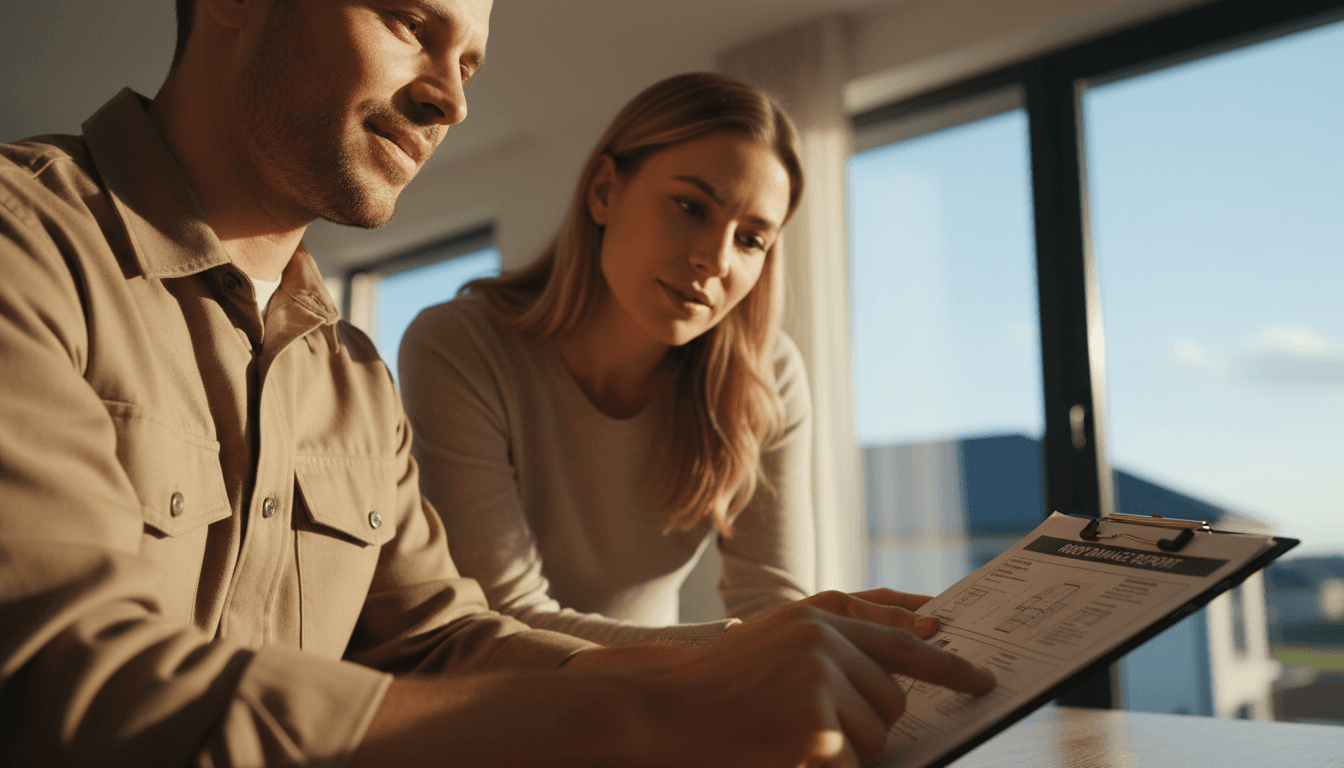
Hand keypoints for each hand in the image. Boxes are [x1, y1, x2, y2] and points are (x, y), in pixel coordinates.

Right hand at [624, 589, 995, 767]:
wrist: (664, 708)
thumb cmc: (718, 684)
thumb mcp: (777, 641)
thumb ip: (836, 640)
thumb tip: (913, 641)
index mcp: (818, 616)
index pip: (902, 640)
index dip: (948, 664)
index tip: (983, 678)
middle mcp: (826, 640)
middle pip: (892, 700)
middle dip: (867, 723)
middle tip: (812, 726)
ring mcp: (822, 680)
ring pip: (877, 735)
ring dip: (845, 748)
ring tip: (788, 736)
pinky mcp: (818, 726)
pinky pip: (852, 761)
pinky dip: (826, 765)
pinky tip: (784, 751)